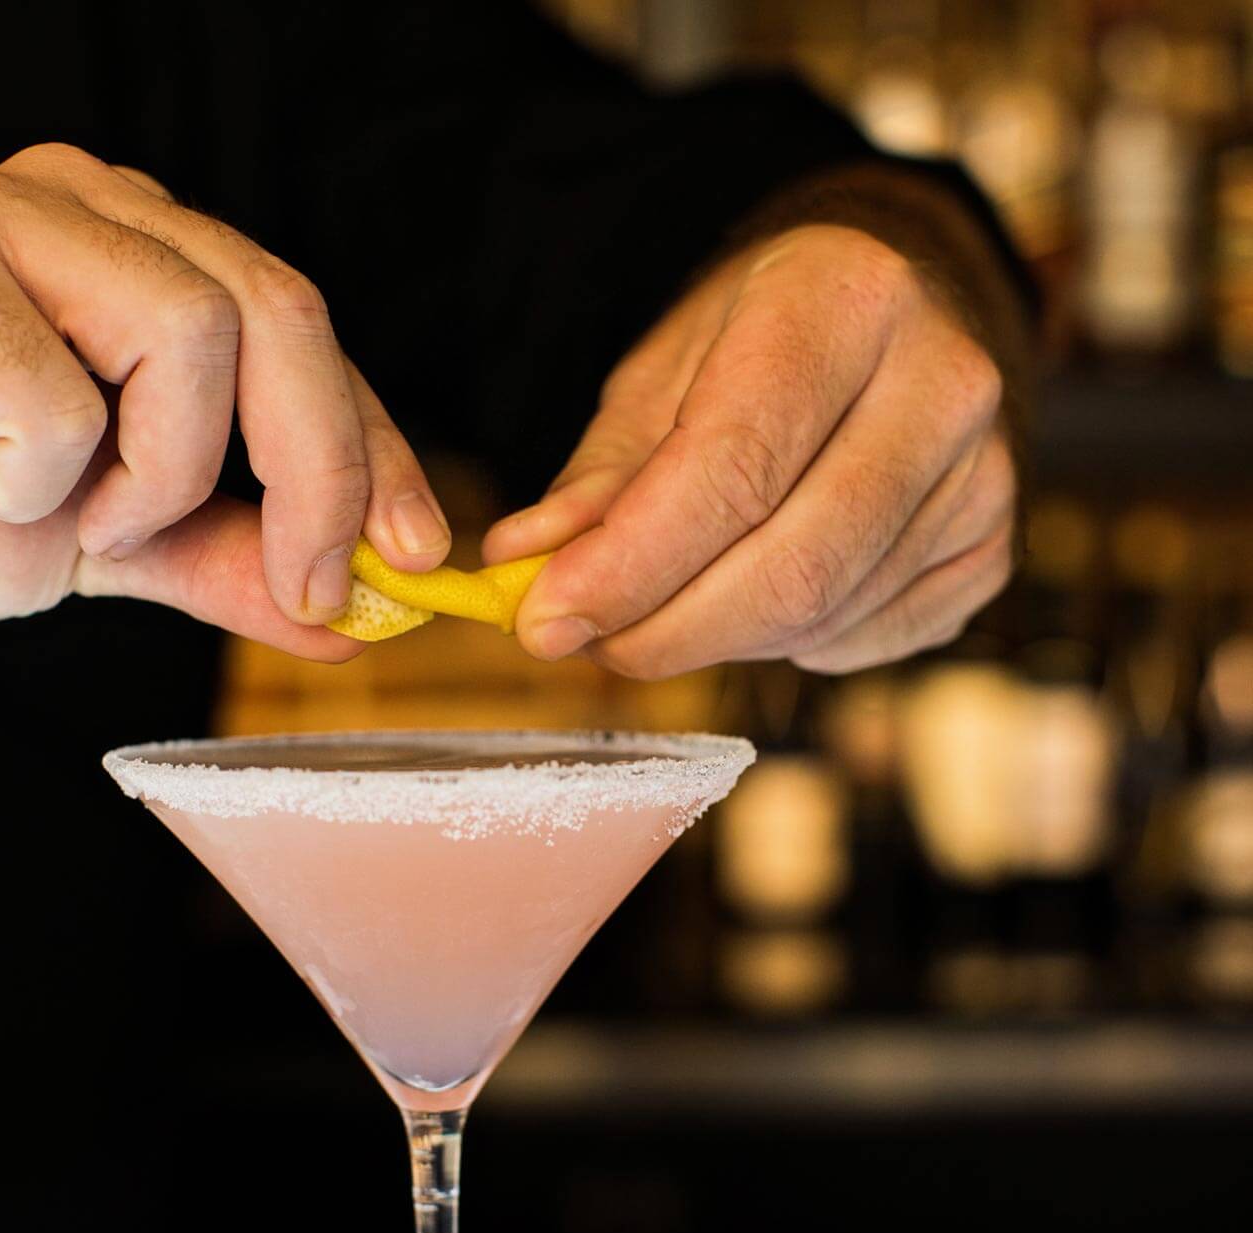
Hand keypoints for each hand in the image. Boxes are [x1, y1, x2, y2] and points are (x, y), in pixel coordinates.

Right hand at [0, 143, 449, 653]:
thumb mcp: (107, 538)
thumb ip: (224, 559)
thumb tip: (349, 617)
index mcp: (141, 254)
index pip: (301, 332)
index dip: (374, 447)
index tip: (419, 555)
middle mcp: (88, 205)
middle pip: (277, 307)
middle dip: (323, 470)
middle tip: (317, 586)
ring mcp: (5, 214)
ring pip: (190, 333)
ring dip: (153, 475)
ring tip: (63, 506)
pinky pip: (52, 394)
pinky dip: (26, 479)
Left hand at [485, 224, 1014, 677]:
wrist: (893, 328)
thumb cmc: (759, 351)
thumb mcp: (663, 377)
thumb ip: (599, 480)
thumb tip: (525, 569)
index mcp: (847, 299)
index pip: (732, 468)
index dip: (632, 565)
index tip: (545, 622)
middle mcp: (943, 380)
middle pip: (790, 565)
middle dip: (666, 631)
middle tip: (592, 646)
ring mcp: (985, 472)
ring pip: (824, 614)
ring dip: (718, 640)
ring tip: (667, 610)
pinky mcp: (993, 547)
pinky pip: (866, 639)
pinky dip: (788, 644)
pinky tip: (759, 599)